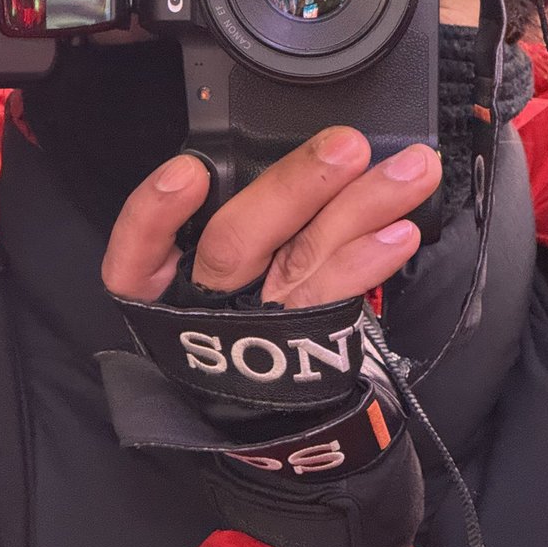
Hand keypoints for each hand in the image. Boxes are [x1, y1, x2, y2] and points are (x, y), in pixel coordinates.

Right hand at [102, 127, 441, 308]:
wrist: (258, 399)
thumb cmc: (222, 298)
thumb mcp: (192, 252)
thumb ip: (225, 201)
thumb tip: (293, 146)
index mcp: (159, 278)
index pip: (138, 249)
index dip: (156, 214)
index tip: (187, 174)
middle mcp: (205, 302)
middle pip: (235, 244)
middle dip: (293, 189)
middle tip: (346, 147)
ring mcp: (259, 326)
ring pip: (301, 262)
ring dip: (360, 210)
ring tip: (410, 172)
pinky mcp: (304, 342)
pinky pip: (337, 298)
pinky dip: (371, 260)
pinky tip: (402, 231)